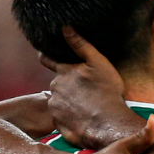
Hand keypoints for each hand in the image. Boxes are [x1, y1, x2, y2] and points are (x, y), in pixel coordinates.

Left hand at [40, 27, 145, 148]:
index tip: (45, 55)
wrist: (108, 125)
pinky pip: (61, 117)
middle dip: (67, 85)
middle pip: (58, 83)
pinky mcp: (57, 123)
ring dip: (68, 101)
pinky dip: (69, 116)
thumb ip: (81, 45)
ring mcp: (54, 107)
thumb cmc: (107, 93)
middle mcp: (55, 88)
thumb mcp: (99, 64)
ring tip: (87, 106)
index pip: (47, 59)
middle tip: (85, 90)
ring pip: (59, 100)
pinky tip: (83, 117)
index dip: (45, 56)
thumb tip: (65, 28)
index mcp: (64, 72)